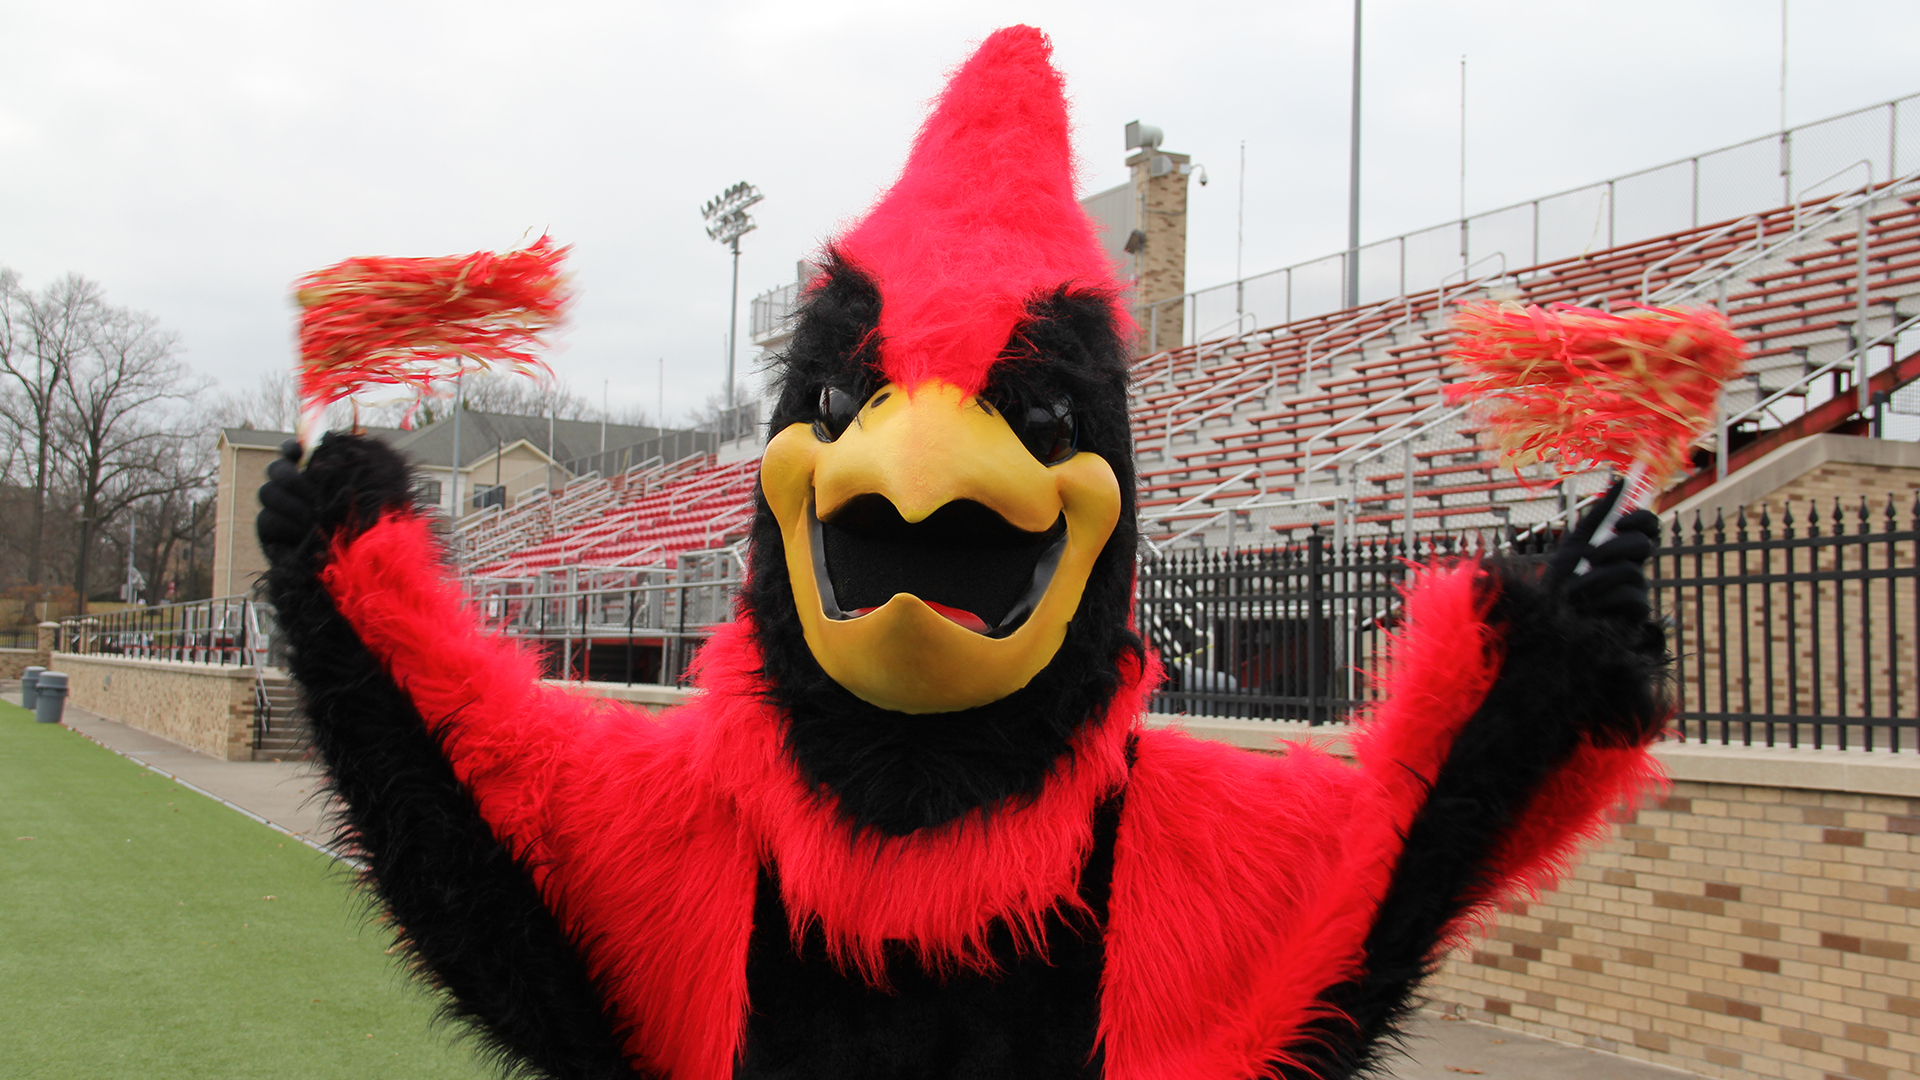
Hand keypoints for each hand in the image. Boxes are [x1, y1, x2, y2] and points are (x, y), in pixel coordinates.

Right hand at [255, 433, 418, 566]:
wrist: (352, 567)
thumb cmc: (359, 526)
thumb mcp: (356, 496)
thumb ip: (342, 470)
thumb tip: (330, 440)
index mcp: (310, 473)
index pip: (292, 450)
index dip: (293, 448)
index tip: (301, 451)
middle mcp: (290, 486)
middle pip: (275, 469)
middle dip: (291, 477)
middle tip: (312, 492)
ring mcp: (276, 507)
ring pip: (267, 492)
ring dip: (293, 504)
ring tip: (314, 517)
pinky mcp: (268, 529)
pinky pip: (267, 519)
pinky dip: (287, 525)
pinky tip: (306, 533)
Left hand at [1546, 479, 1659, 624]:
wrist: (1547, 617)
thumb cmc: (1560, 580)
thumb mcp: (1576, 542)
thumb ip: (1600, 513)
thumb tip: (1622, 479)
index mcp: (1621, 548)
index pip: (1650, 526)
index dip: (1642, 519)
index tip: (1619, 522)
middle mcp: (1634, 567)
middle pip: (1645, 544)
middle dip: (1614, 548)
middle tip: (1589, 559)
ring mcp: (1638, 591)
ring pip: (1632, 571)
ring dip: (1596, 578)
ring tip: (1575, 591)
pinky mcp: (1637, 615)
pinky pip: (1633, 596)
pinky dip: (1605, 598)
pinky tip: (1590, 606)